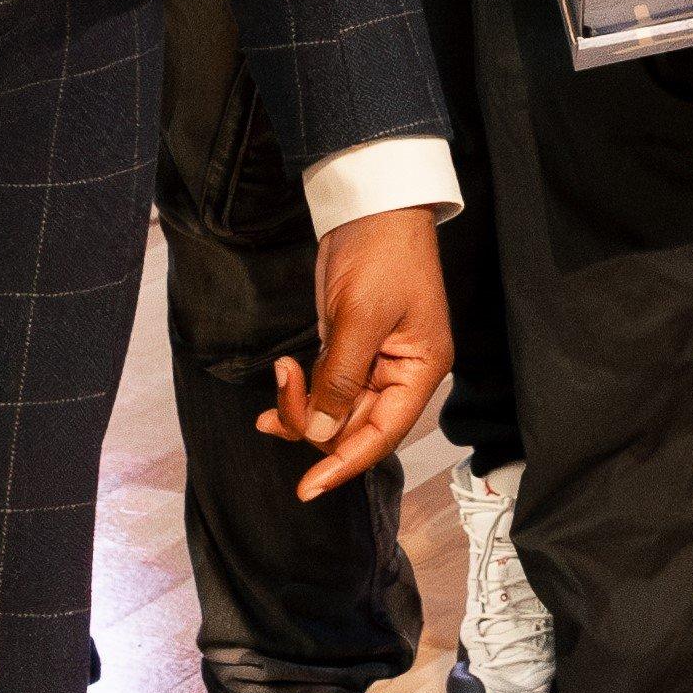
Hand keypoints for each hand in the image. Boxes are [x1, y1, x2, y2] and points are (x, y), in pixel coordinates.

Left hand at [261, 207, 448, 497]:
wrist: (370, 203)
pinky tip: (279, 382)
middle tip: (273, 409)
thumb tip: (318, 432)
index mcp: (420, 371)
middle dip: (311, 424)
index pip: (382, 435)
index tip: (307, 489)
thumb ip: (339, 379)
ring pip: (334, 409)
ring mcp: (374, 361)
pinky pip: (325, 386)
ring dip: (300, 406)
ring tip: (277, 380)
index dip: (344, 464)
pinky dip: (300, 390)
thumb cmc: (380, 254)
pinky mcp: (350, 346)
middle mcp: (401, 374)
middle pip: (354, 426)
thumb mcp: (359, 317)